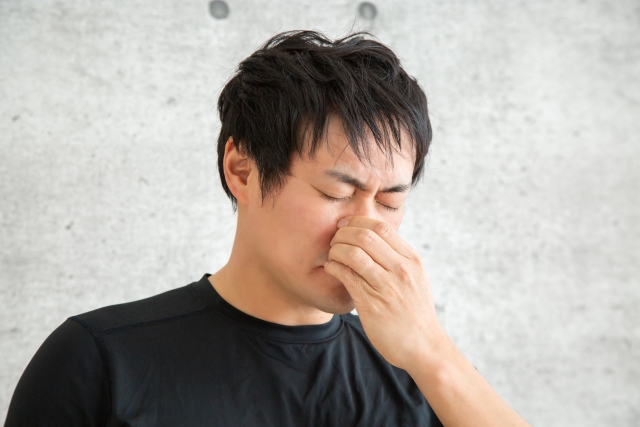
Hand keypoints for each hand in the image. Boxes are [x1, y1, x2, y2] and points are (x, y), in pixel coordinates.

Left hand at [324, 216, 444, 369]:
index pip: (381, 227)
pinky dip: (334, 267)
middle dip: (343, 234)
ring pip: (353, 254)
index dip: (357, 222)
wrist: (425, 347)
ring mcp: (386, 287)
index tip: (345, 226)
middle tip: (334, 240)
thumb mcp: (415, 278)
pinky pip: (347, 276)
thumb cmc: (415, 313)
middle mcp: (400, 270)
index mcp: (411, 260)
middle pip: (364, 236)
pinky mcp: (372, 304)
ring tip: (332, 255)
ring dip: (336, 250)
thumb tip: (373, 240)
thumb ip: (398, 259)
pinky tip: (331, 269)